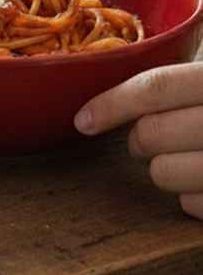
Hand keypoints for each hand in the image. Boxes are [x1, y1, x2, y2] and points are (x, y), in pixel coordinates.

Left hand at [75, 63, 202, 218]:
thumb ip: (183, 76)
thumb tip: (115, 70)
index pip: (155, 86)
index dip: (112, 104)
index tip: (83, 121)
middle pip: (150, 133)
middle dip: (139, 139)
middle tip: (153, 137)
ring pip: (163, 172)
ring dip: (164, 167)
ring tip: (189, 157)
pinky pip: (191, 204)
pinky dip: (192, 195)